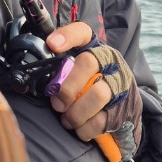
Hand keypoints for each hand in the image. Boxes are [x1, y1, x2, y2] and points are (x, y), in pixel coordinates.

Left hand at [45, 22, 112, 141]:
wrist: (122, 108)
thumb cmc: (89, 88)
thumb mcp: (75, 73)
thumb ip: (60, 70)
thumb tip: (36, 79)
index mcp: (94, 48)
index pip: (81, 32)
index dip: (67, 36)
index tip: (52, 45)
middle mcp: (110, 60)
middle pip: (88, 63)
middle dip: (67, 88)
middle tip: (57, 104)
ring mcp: (120, 82)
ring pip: (98, 94)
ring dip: (76, 113)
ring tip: (68, 119)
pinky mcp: (125, 106)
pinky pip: (103, 119)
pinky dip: (86, 128)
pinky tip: (80, 128)